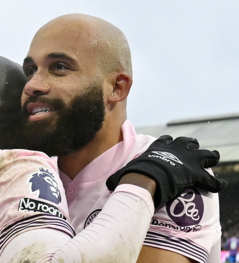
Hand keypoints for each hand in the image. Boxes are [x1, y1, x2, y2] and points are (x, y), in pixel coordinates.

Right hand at [106, 135, 226, 206]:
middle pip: (189, 142)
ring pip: (206, 154)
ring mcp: (188, 160)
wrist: (145, 179)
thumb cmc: (133, 175)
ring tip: (212, 161)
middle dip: (192, 147)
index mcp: (159, 147)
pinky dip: (216, 183)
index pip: (167, 141)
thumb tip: (107, 184)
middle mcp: (176, 149)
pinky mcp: (196, 174)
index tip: (171, 146)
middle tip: (193, 154)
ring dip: (209, 157)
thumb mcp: (123, 172)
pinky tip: (219, 186)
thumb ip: (119, 176)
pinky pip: (211, 179)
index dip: (170, 144)